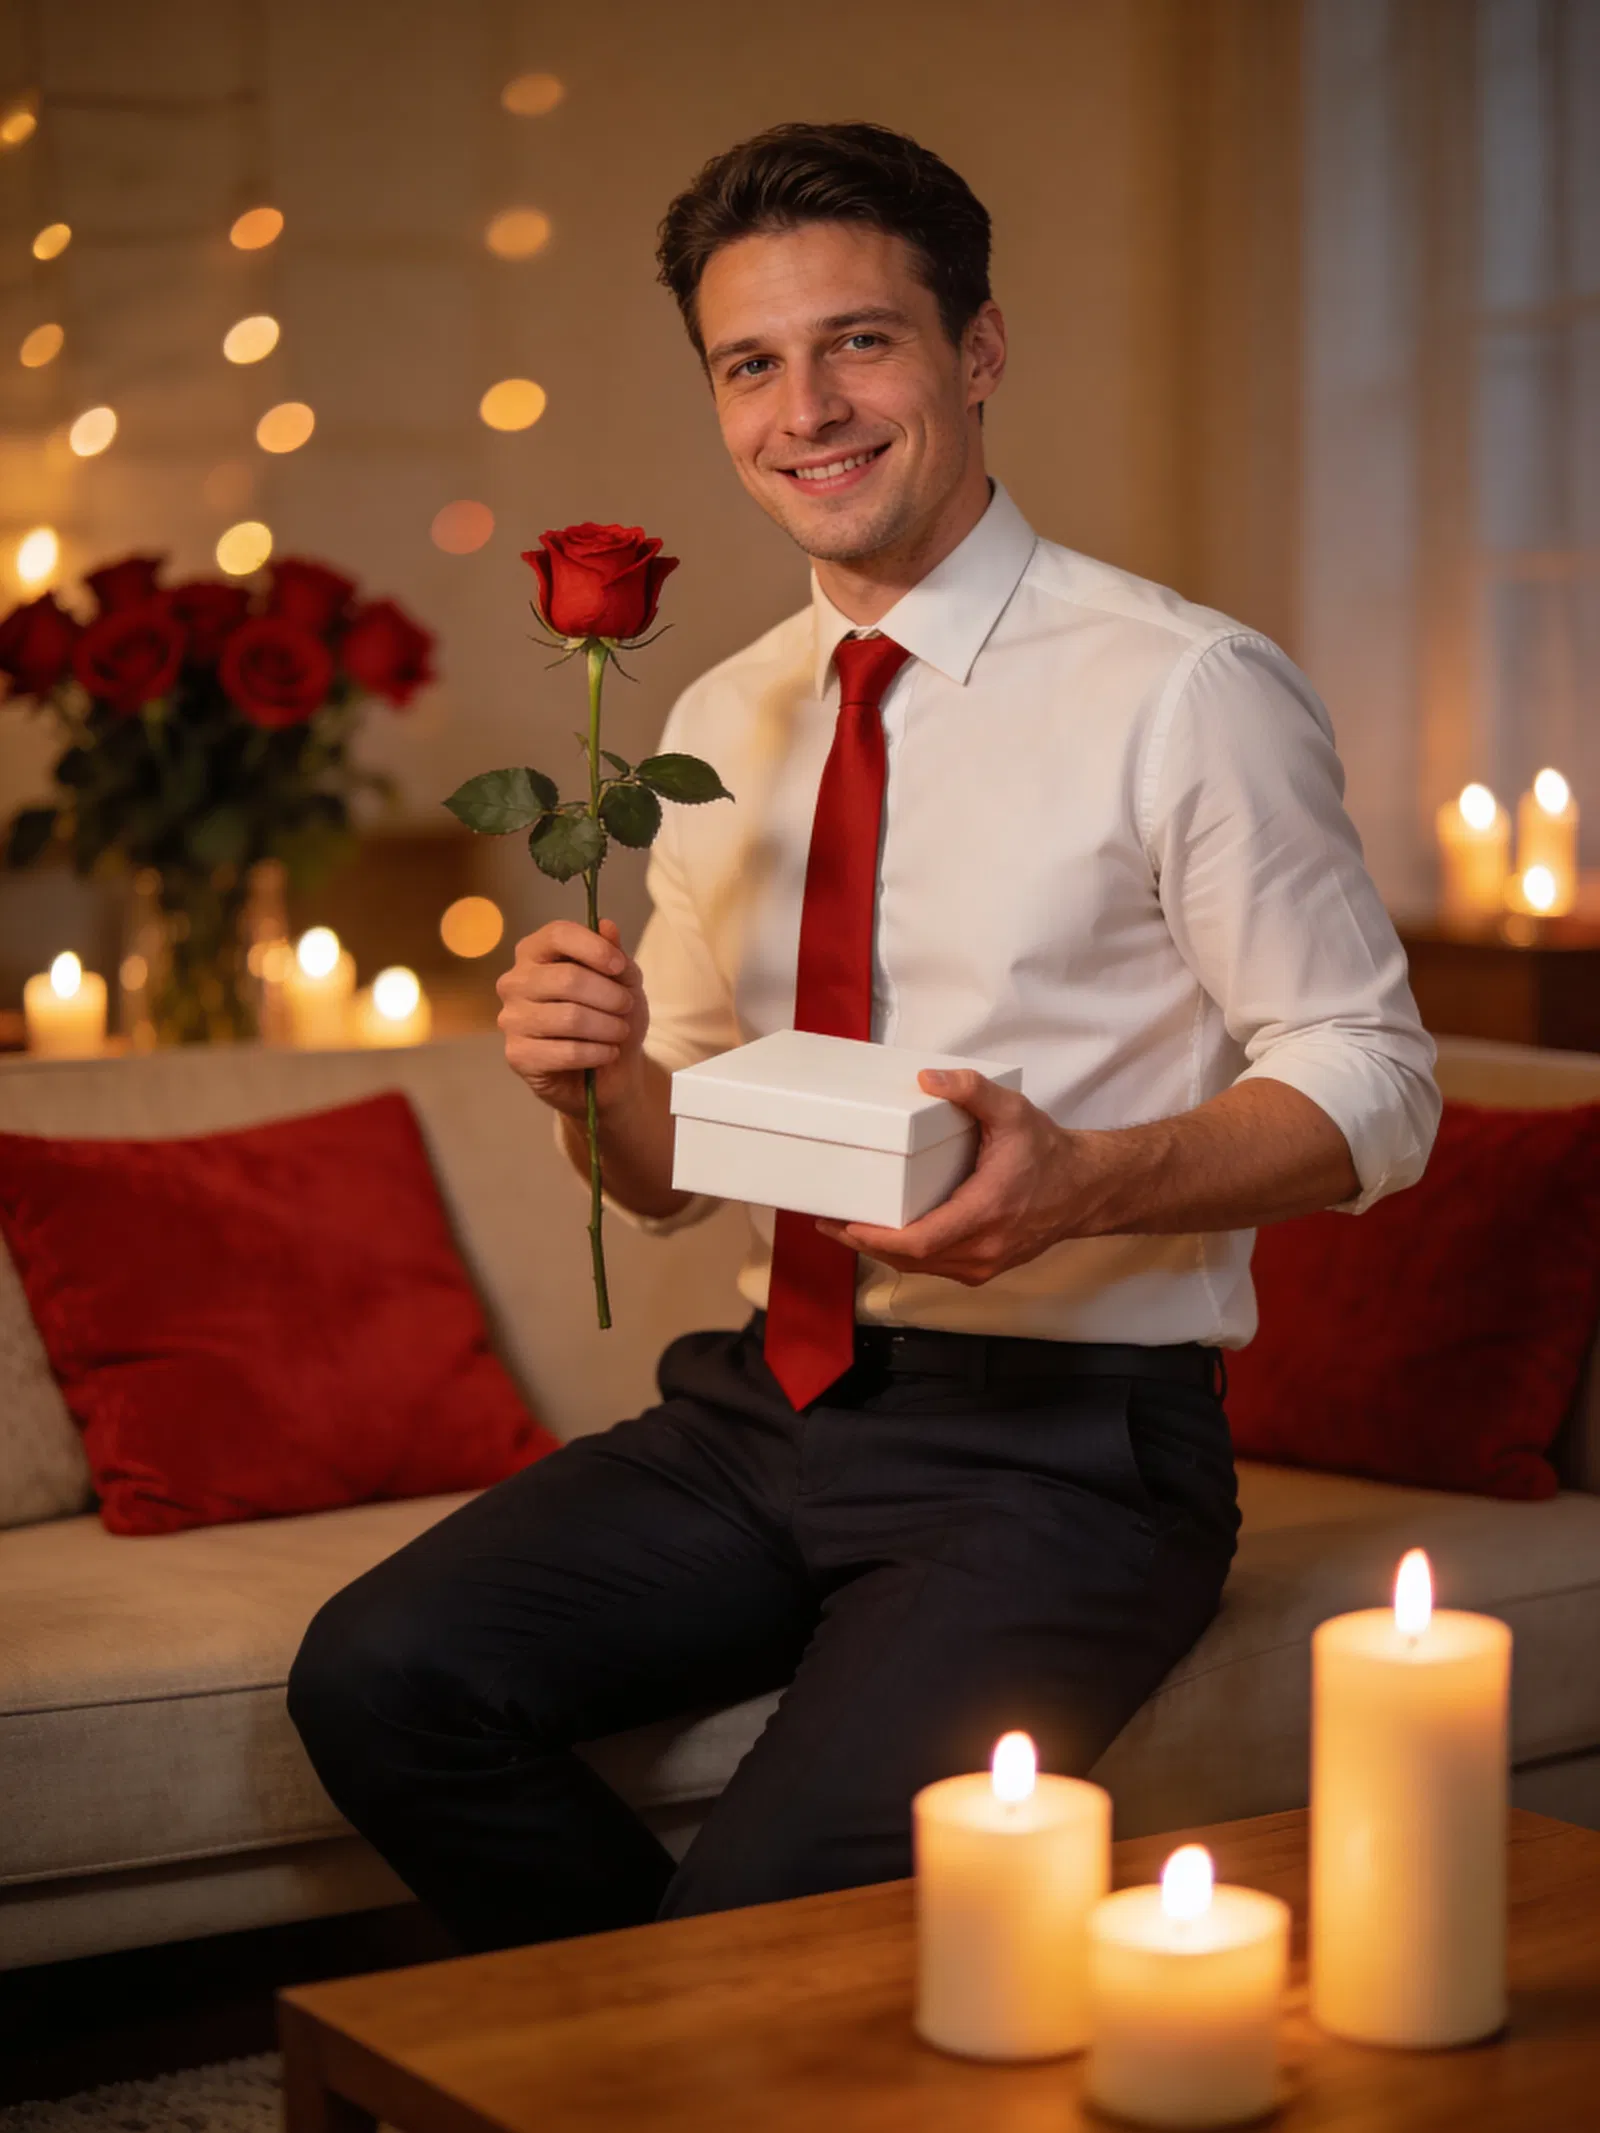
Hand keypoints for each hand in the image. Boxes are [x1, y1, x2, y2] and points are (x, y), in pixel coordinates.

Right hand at [496, 917, 649, 1119]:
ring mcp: (511, 1019)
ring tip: (619, 1032)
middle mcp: (515, 982)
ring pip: (569, 1017)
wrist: (609, 1070)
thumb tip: (606, 925)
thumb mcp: (624, 981)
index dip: (594, 948)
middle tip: (626, 1008)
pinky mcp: (517, 1055)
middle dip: (609, 996)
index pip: (557, 934)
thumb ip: (615, 954)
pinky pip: (565, 1051)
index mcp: (535, 953)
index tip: (619, 967)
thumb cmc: (610, 1016)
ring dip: (607, 1027)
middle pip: (567, 978)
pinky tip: (607, 1053)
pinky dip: (597, 1053)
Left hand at [816, 1068, 1081, 1285]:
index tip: (844, 1223)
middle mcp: (983, 1248)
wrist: (1086, 1188)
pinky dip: (906, 1255)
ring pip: (920, 1268)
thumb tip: (928, 1078)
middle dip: (864, 1243)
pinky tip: (886, 1237)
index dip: (876, 1238)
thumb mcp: (1012, 1111)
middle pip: (910, 1260)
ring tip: (846, 1228)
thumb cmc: (1048, 1153)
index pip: (919, 1242)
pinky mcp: (985, 1268)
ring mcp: (984, 1264)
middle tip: (828, 1221)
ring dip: (882, 1251)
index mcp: (985, 1213)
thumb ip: (971, 1090)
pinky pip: (935, 1267)